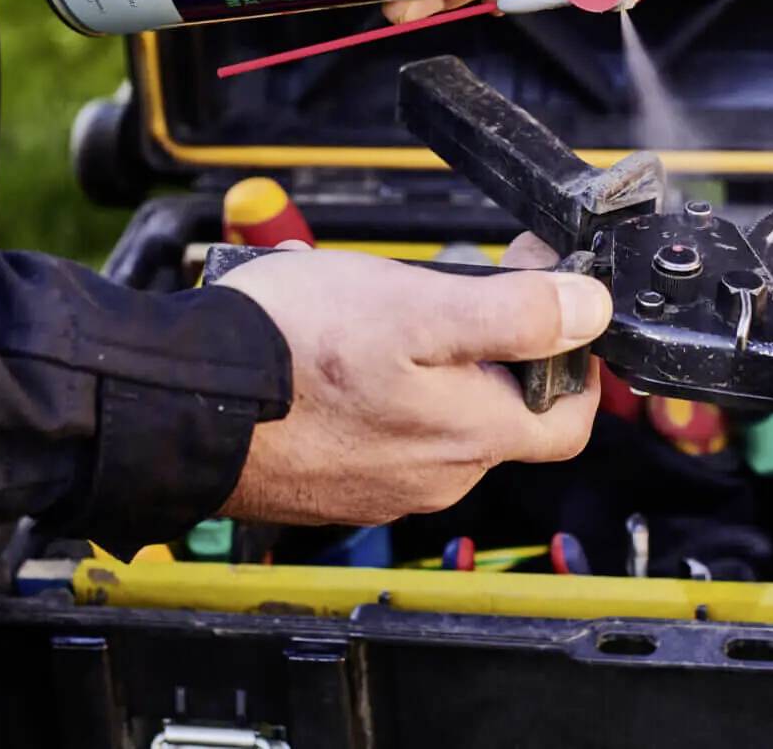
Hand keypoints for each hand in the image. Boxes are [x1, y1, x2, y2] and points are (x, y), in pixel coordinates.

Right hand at [215, 243, 609, 524]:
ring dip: (436, 364)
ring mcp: (381, 485)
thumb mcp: (418, 306)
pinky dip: (385, 390)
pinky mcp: (335, 481)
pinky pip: (386, 433)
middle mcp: (434, 476)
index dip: (574, 359)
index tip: (550, 303)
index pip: (569, 421)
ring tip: (392, 309)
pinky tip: (347, 351)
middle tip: (462, 286)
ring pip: (441, 421)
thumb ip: (514, 314)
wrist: (181, 398)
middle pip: (504, 415)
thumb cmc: (292, 352)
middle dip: (497, 348)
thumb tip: (591, 309)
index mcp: (469, 437)